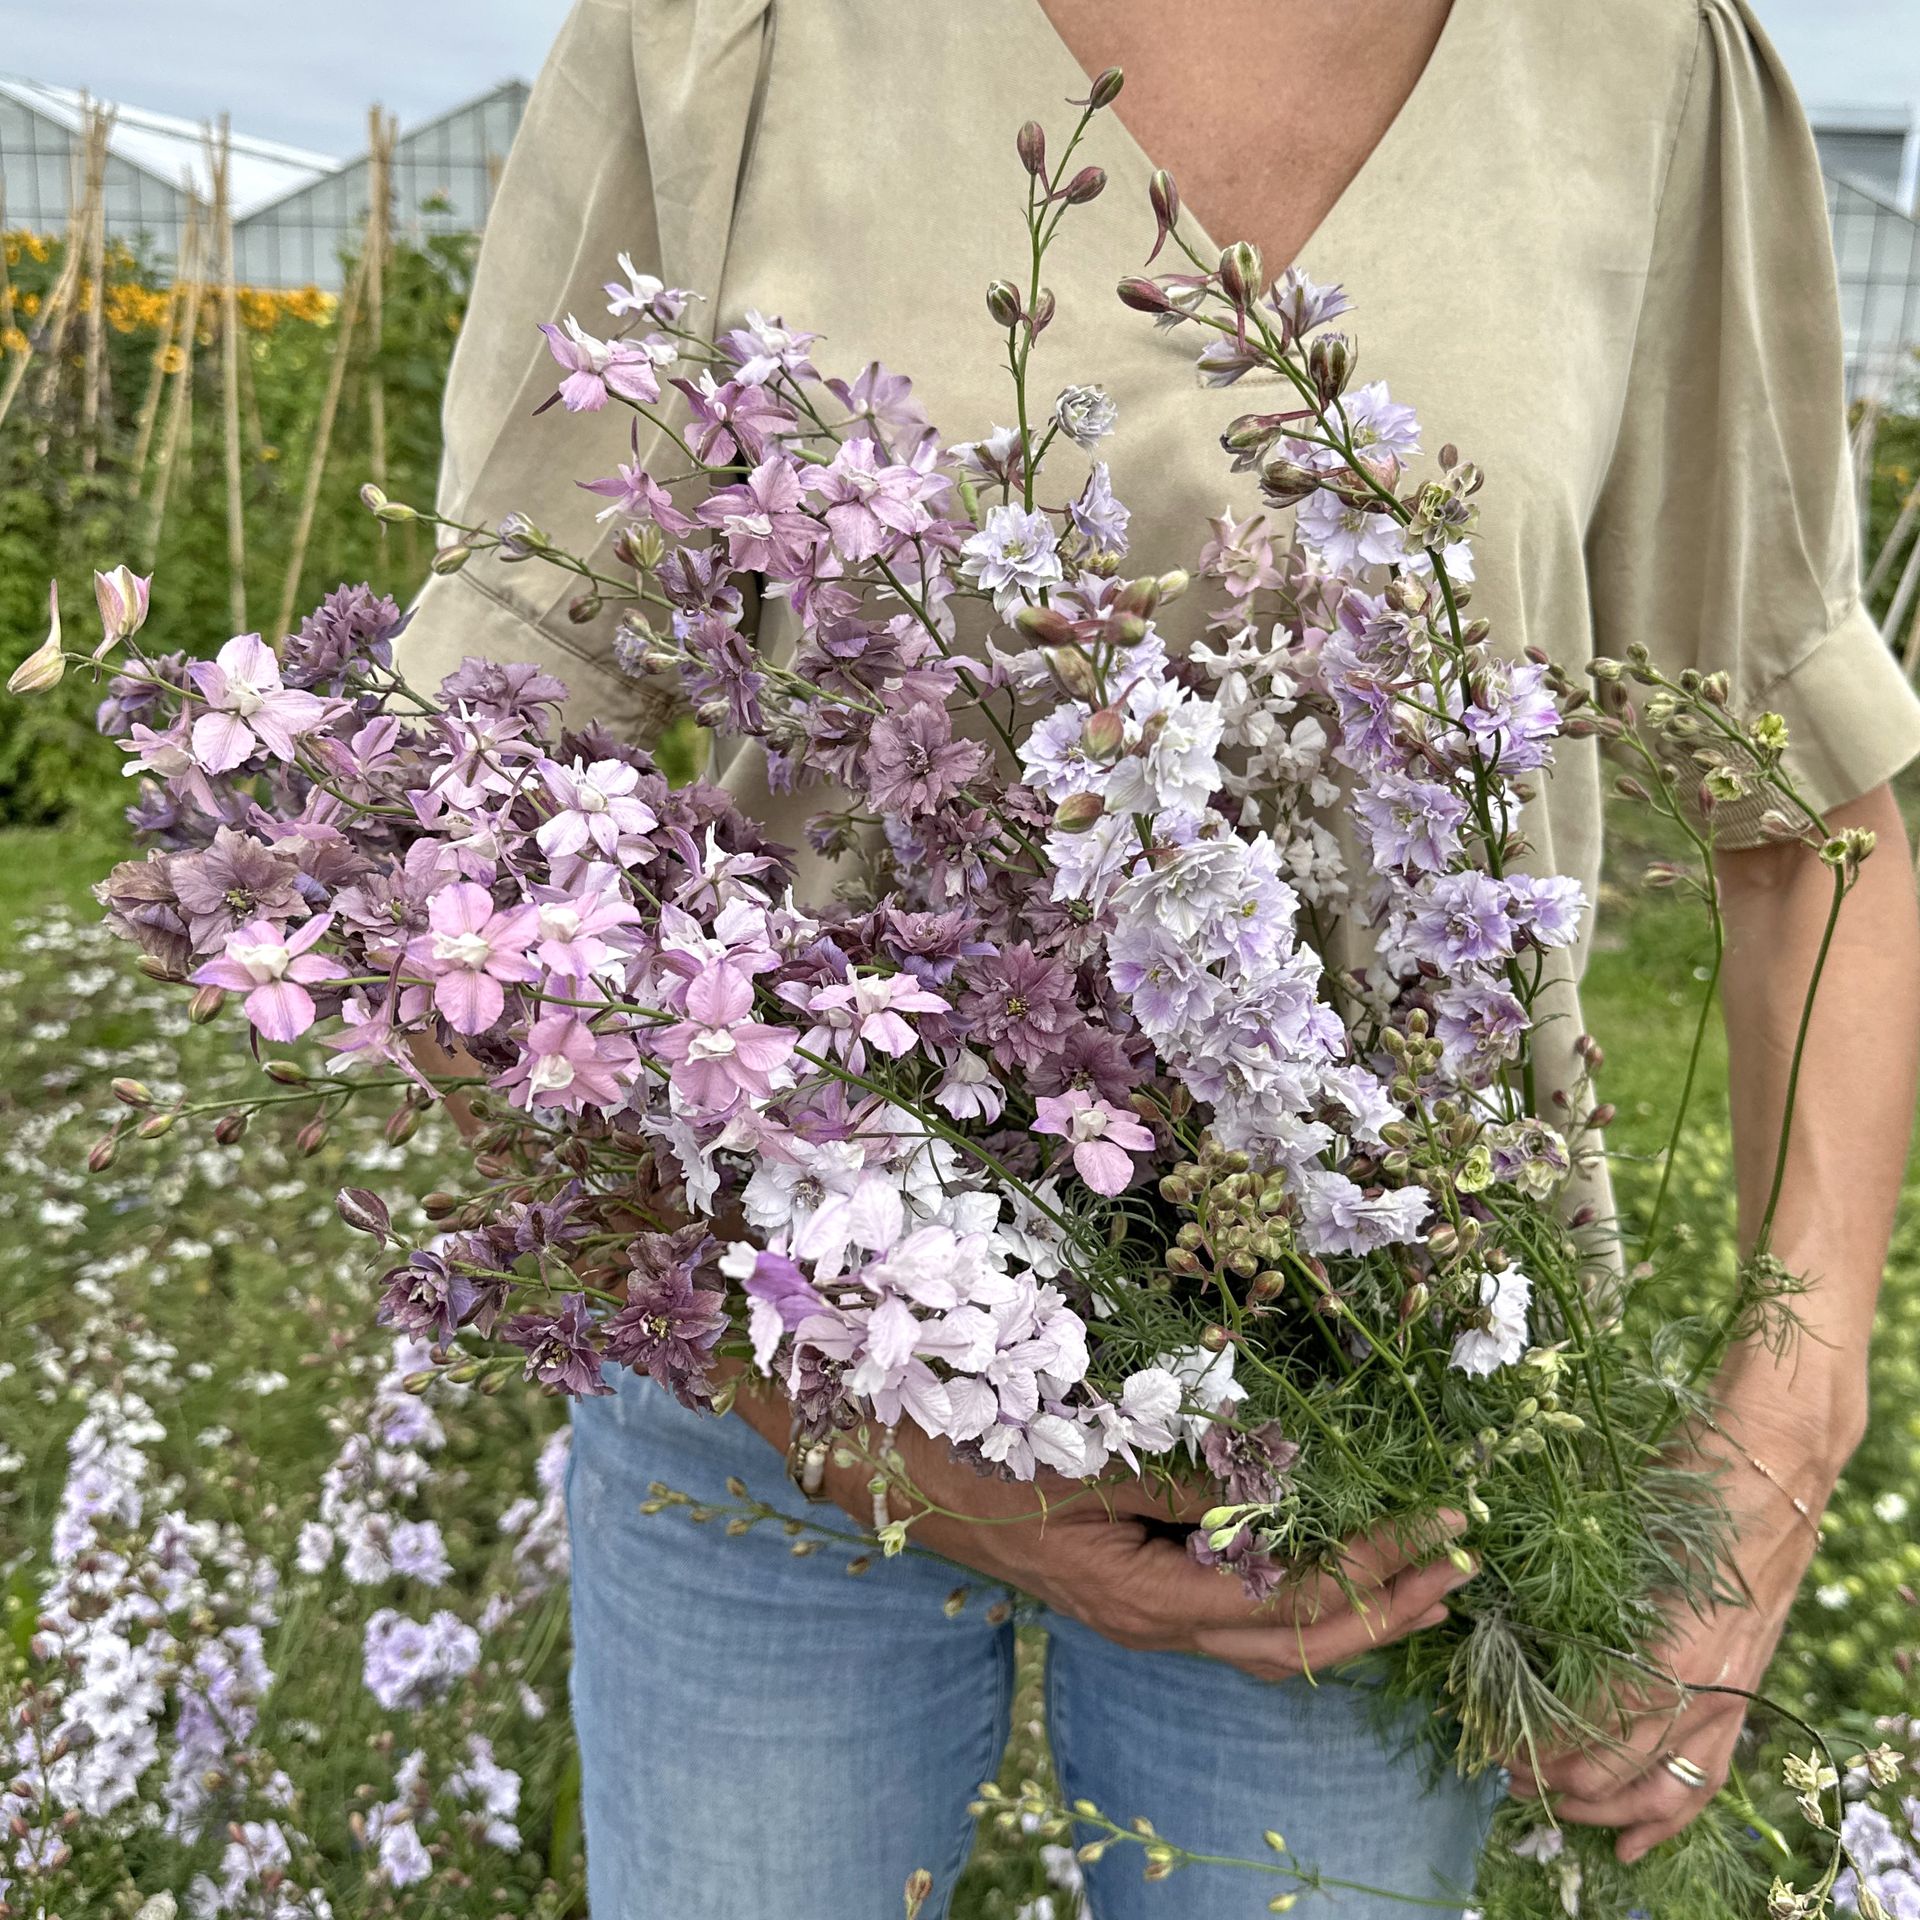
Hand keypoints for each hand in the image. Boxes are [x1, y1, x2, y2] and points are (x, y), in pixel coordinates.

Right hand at [729, 1372, 1473, 1681]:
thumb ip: (1192, 1479)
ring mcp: (1144, 1610)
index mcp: (1148, 1601)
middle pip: (1296, 1644)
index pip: (1293, 1603)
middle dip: (1388, 1606)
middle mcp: (1155, 1622)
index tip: (1443, 1527)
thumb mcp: (1094, 1464)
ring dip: (1348, 1602)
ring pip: (1268, 1635)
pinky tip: (1320, 1549)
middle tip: (1464, 1561)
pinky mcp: (1132, 1583)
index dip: (1375, 1569)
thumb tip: (1288, 1479)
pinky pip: (1232, 1604)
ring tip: (1419, 1567)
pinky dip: (1292, 1585)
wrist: (890, 1469)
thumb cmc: (983, 1455)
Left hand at [1506, 1349, 1860, 1860]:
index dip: (1542, 1742)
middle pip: (1625, 1766)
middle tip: (1508, 1775)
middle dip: (1561, 1781)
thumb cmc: (1690, 1478)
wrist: (1781, 1463)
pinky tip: (1636, 1846)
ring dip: (1609, 1808)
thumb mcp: (1619, 1523)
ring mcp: (1733, 1689)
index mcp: (1668, 1642)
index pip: (1596, 1723)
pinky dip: (1673, 1814)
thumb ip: (1575, 1582)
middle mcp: (1706, 1682)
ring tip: (1556, 1810)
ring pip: (1670, 1786)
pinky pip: (1710, 1772)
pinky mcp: (1746, 1685)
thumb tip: (1502, 1607)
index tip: (1491, 1739)